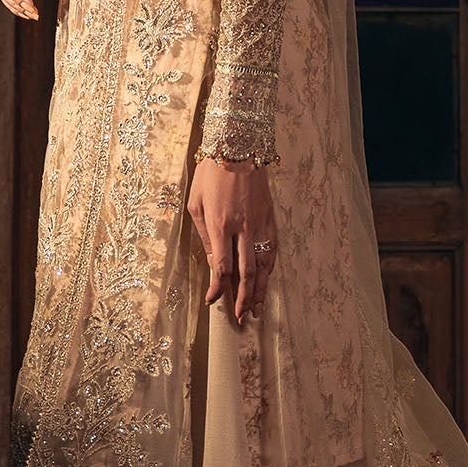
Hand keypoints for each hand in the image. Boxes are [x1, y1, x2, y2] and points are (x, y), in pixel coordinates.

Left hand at [187, 156, 276, 323]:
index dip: (218, 288)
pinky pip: (271, 250)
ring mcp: (259, 224)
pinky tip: (266, 281)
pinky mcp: (270, 219)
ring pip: (263, 265)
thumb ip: (204, 235)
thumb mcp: (196, 203)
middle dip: (243, 298)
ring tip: (257, 309)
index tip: (212, 300)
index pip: (222, 266)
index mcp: (220, 224)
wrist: (238, 149)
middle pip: (246, 272)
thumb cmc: (210, 174)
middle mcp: (242, 227)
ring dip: (260, 289)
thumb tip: (214, 261)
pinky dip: (269, 269)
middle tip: (241, 317)